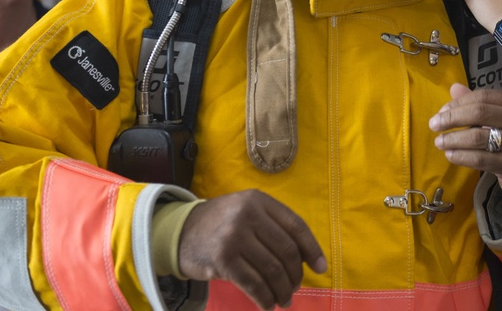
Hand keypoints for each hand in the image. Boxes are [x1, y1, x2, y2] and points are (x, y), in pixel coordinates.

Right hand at [178, 189, 326, 309]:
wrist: (179, 232)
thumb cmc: (221, 225)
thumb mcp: (247, 212)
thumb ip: (273, 227)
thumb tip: (307, 259)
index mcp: (259, 200)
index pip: (296, 226)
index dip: (312, 249)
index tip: (321, 268)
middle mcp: (248, 214)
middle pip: (286, 250)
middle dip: (296, 275)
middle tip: (295, 288)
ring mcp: (234, 236)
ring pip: (272, 269)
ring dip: (282, 290)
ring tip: (284, 300)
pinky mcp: (222, 259)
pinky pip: (253, 283)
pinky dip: (264, 298)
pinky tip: (268, 305)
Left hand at [430, 83, 501, 194]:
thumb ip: (479, 103)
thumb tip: (453, 88)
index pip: (484, 96)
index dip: (459, 102)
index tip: (441, 111)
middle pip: (480, 112)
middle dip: (452, 118)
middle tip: (434, 125)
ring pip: (478, 137)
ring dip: (453, 139)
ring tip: (439, 142)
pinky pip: (480, 159)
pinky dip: (461, 156)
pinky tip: (450, 155)